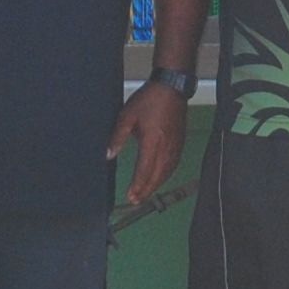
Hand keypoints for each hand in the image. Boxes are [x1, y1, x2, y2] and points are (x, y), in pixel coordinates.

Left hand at [109, 79, 188, 211]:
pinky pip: (173, 165)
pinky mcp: (180, 143)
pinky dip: (165, 176)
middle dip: (146, 190)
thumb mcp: (127, 116)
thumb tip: (108, 155)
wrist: (172, 88)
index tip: (130, 196)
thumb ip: (117, 137)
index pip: (144, 170)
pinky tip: (159, 178)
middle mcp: (165, 148)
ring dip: (156, 185)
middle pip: (157, 176)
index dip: (137, 185)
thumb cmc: (147, 100)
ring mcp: (175, 146)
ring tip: (145, 193)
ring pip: (166, 172)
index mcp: (151, 141)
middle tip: (136, 201)